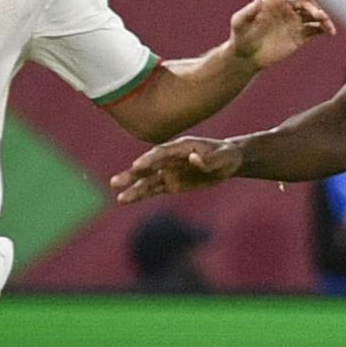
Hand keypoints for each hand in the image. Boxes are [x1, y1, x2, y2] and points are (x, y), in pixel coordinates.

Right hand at [111, 136, 241, 203]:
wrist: (228, 162)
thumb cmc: (226, 155)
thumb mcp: (223, 157)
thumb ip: (208, 159)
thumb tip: (193, 159)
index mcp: (181, 146)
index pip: (161, 152)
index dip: (149, 159)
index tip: (136, 166)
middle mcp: (170, 158)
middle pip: (148, 166)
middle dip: (133, 174)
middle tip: (116, 182)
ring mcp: (168, 171)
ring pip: (147, 180)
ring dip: (133, 188)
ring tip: (119, 197)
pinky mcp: (170, 184)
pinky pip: (154, 190)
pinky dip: (141, 195)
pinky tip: (127, 200)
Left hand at [227, 0, 335, 70]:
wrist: (246, 57)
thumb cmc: (240, 37)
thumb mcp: (239, 23)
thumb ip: (248, 11)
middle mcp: (287, 7)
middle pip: (306, 1)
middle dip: (314, 7)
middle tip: (318, 16)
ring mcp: (295, 21)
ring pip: (314, 15)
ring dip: (323, 17)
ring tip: (327, 24)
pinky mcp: (300, 36)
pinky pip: (316, 29)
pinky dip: (325, 29)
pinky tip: (330, 33)